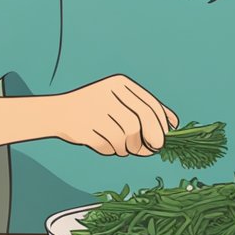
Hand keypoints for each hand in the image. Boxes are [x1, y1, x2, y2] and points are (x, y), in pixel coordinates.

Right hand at [49, 74, 179, 156]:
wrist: (59, 112)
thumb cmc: (97, 108)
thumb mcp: (122, 101)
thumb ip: (147, 109)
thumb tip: (175, 123)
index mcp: (120, 84)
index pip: (150, 106)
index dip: (161, 126)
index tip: (164, 139)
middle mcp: (108, 94)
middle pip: (140, 123)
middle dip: (151, 139)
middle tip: (153, 149)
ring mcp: (94, 110)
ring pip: (126, 137)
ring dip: (129, 147)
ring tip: (122, 145)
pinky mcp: (84, 127)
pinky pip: (108, 146)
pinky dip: (111, 150)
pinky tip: (105, 144)